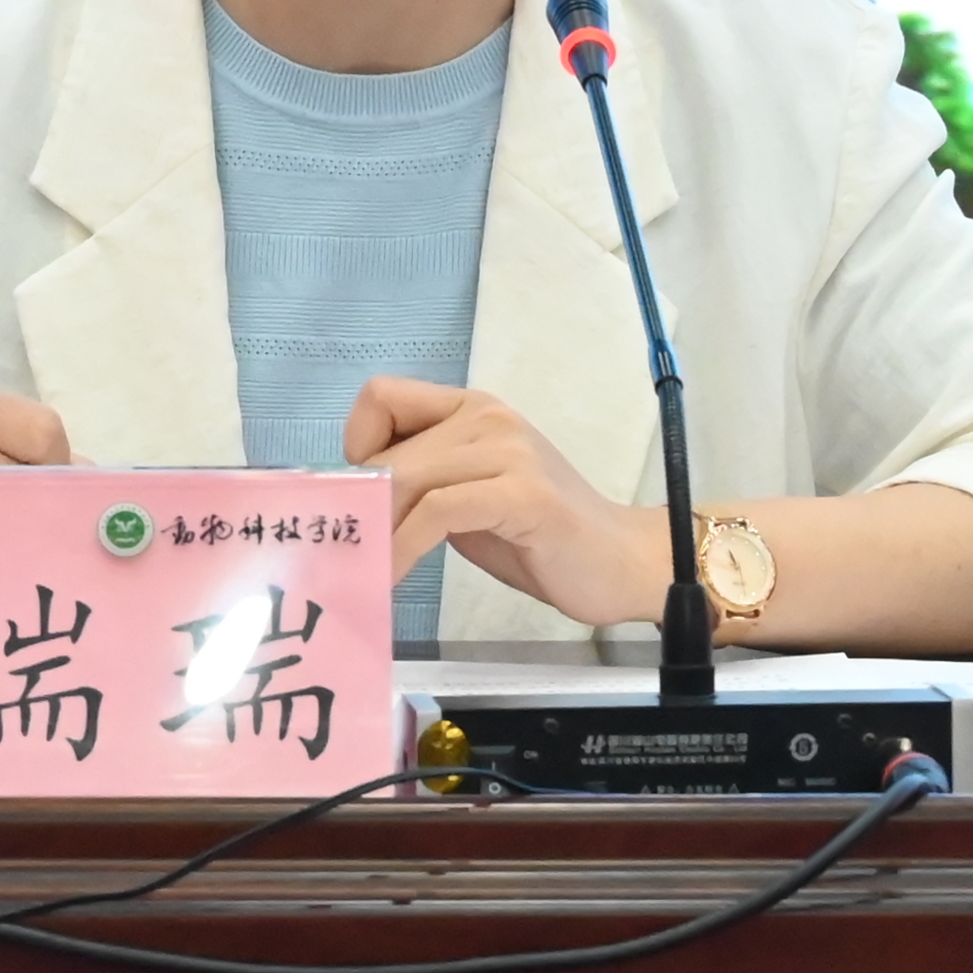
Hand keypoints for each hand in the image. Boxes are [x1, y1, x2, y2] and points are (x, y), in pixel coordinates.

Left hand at [343, 377, 663, 627]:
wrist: (621, 563)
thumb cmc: (541, 538)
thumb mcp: (469, 499)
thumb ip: (424, 485)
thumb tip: (360, 500)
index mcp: (473, 410)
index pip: (382, 396)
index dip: (360, 445)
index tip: (365, 497)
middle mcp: (488, 418)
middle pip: (389, 451)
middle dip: (361, 509)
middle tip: (350, 555)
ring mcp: (508, 452)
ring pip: (408, 478)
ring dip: (377, 532)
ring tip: (365, 570)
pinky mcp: (522, 494)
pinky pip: (438, 512)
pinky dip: (404, 548)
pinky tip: (395, 576)